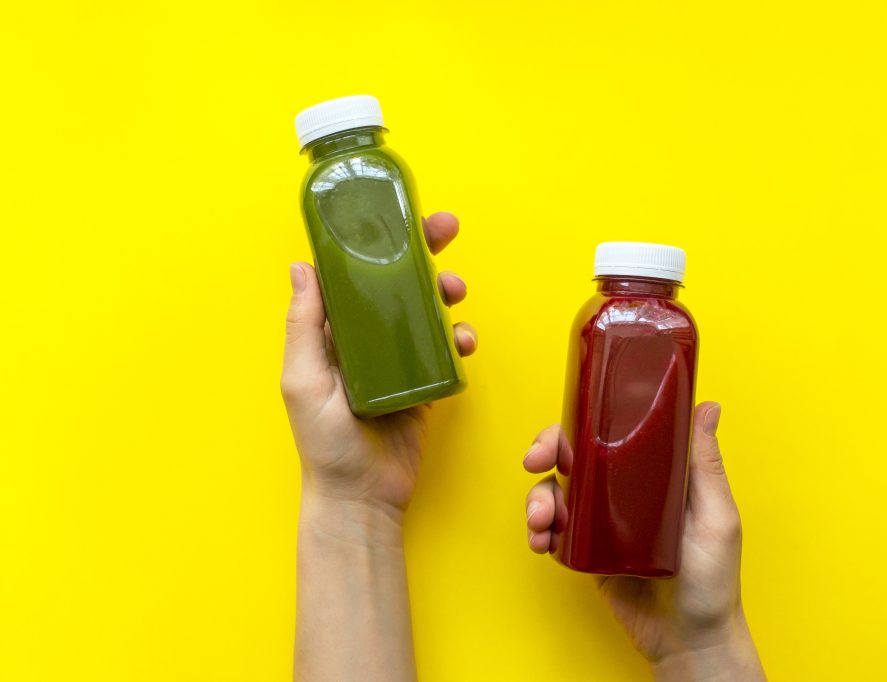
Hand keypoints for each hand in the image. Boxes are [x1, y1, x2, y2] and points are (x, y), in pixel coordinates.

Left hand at [282, 212, 476, 515]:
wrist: (362, 496)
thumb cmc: (324, 444)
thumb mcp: (303, 380)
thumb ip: (304, 325)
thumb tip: (302, 266)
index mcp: (331, 332)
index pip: (352, 273)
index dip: (374, 241)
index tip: (395, 214)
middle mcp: (364, 338)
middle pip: (395, 281)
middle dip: (422, 251)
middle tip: (445, 229)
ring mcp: (396, 358)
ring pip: (425, 309)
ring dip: (444, 291)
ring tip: (456, 292)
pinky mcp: (424, 380)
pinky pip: (444, 347)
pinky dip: (459, 338)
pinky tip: (464, 341)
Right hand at [523, 402, 765, 680]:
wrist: (690, 639)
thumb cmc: (713, 579)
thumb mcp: (716, 516)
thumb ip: (706, 464)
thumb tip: (707, 407)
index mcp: (651, 473)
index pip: (609, 435)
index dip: (579, 426)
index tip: (561, 432)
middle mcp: (623, 491)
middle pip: (574, 459)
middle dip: (546, 454)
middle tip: (534, 463)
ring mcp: (602, 522)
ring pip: (556, 493)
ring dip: (537, 498)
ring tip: (540, 521)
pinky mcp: (587, 552)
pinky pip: (554, 532)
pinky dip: (539, 531)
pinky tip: (541, 541)